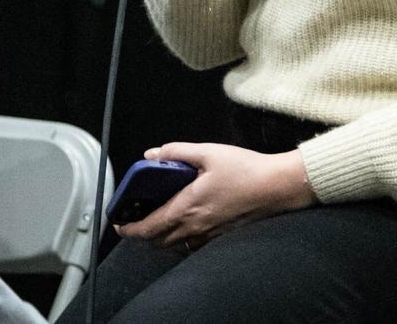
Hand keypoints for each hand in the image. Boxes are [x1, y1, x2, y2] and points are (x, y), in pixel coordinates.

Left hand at [115, 143, 312, 246]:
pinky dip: (180, 238)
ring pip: (174, 244)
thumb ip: (178, 152)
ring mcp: (207, 235)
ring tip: (158, 219)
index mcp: (187, 207)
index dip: (130, 229)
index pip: (149, 227)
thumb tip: (152, 154)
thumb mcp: (209, 152)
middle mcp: (194, 226)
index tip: (119, 223)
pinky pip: (191, 244)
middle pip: (158, 241)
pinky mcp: (220, 236)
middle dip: (143, 234)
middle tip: (137, 219)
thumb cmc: (244, 169)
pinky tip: (186, 221)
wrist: (276, 188)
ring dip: (161, 236)